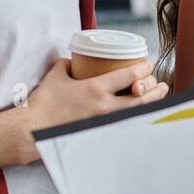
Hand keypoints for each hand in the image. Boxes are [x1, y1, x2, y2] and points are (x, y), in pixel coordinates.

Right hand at [28, 58, 169, 128]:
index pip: (130, 75)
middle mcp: (105, 106)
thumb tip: (72, 60)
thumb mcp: (55, 76)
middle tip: (161, 83)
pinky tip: (142, 114)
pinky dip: (137, 118)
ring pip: (138, 113)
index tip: (148, 63)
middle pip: (142, 97)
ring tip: (158, 97)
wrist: (33, 129)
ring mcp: (104, 122)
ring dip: (151, 104)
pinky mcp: (100, 133)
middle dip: (156, 89)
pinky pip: (126, 124)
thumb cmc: (43, 103)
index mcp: (96, 89)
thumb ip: (66, 65)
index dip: (145, 67)